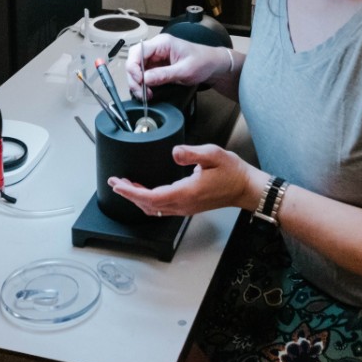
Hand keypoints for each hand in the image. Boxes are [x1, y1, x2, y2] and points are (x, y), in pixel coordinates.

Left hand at [107, 144, 263, 217]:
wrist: (246, 188)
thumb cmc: (232, 172)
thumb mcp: (213, 154)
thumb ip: (192, 153)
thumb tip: (174, 153)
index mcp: (186, 192)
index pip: (150, 197)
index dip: (131, 192)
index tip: (119, 185)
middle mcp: (183, 204)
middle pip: (148, 205)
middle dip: (129, 194)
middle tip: (116, 183)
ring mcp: (185, 208)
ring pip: (154, 208)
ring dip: (138, 198)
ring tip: (126, 186)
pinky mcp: (188, 206)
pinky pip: (162, 208)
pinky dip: (148, 201)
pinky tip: (145, 192)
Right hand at [126, 33, 227, 98]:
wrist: (213, 65)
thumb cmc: (203, 62)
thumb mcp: (185, 70)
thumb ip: (164, 75)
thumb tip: (145, 79)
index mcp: (162, 43)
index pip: (138, 51)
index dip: (134, 66)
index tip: (139, 81)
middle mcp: (156, 48)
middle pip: (134, 61)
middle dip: (134, 77)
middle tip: (141, 92)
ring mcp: (156, 57)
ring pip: (137, 69)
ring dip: (137, 83)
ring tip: (145, 95)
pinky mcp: (157, 66)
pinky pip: (144, 75)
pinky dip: (143, 85)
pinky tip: (148, 92)